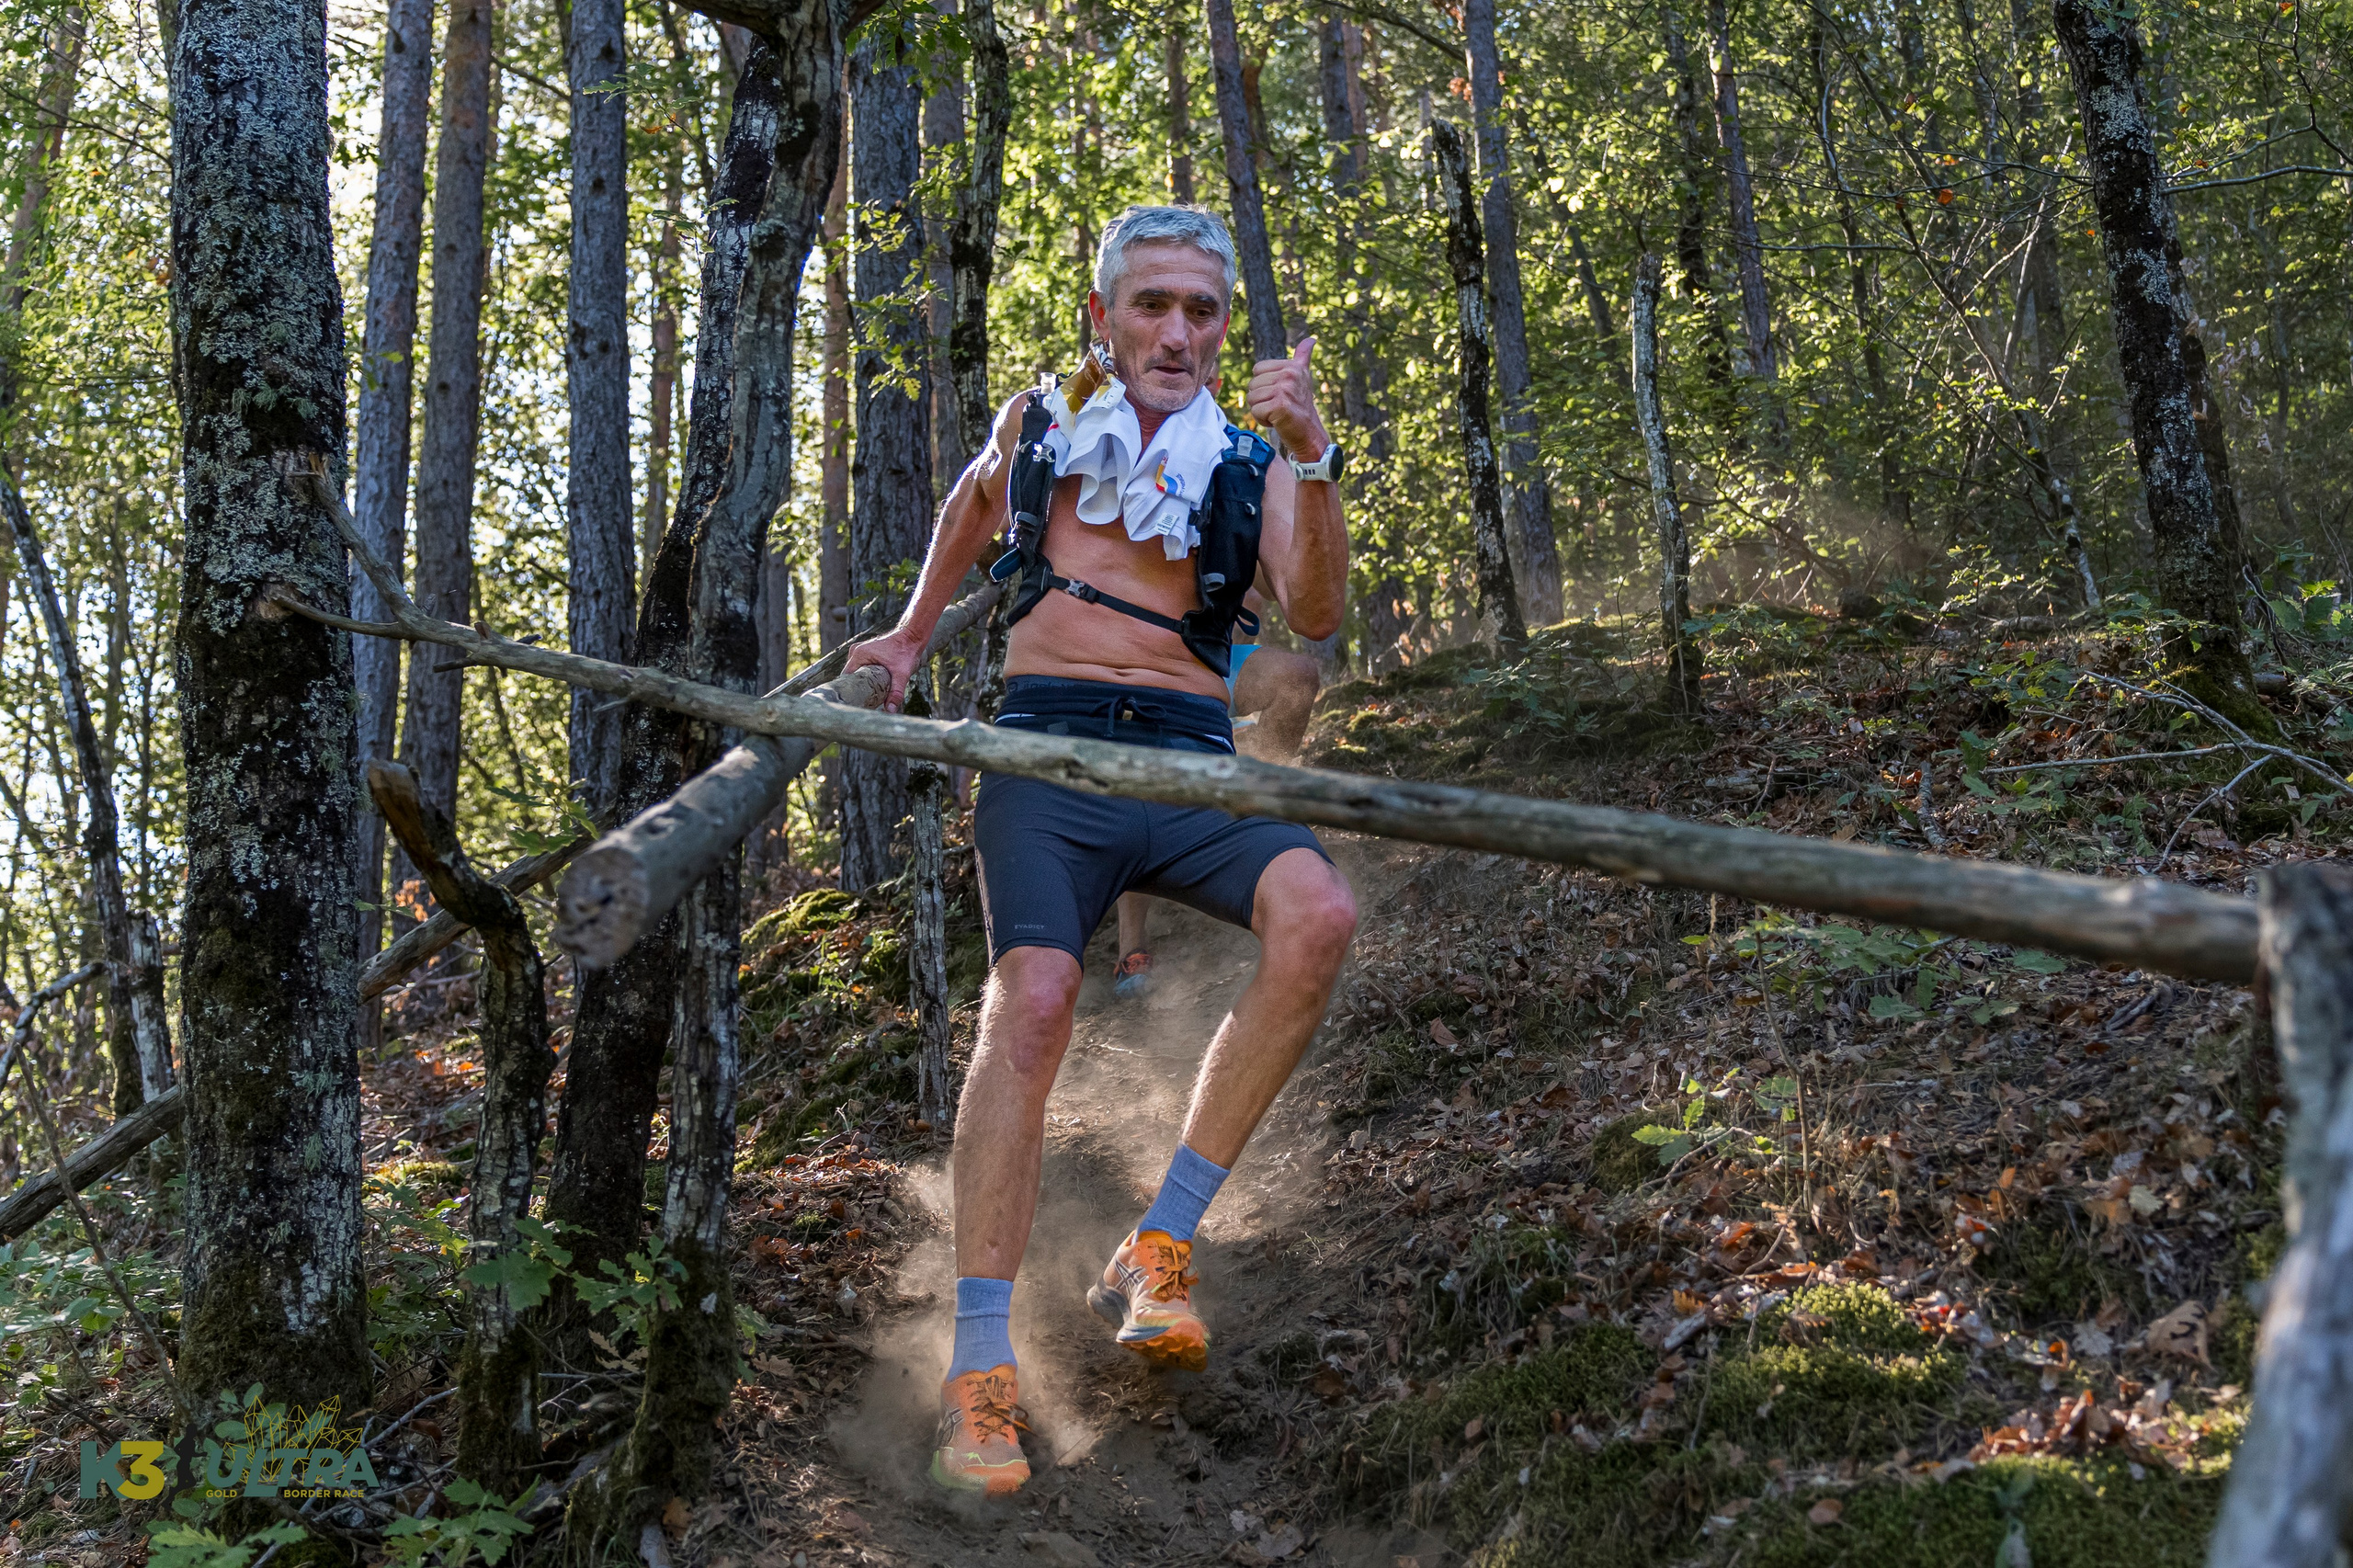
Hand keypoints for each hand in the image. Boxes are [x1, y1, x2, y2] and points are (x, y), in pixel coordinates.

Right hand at [840, 626, 926, 713]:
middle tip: (862, 704)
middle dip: (855, 689)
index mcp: (859, 655)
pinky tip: (870, 688)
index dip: (849, 692)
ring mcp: (860, 652)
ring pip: (855, 673)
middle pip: (850, 676)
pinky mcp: (865, 654)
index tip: (854, 704)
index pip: (846, 678)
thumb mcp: (902, 674)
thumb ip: (896, 692)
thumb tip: (890, 711)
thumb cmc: (907, 652)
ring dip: (860, 684)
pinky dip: (864, 678)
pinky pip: (860, 669)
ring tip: (865, 699)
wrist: (912, 638)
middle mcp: (856, 652)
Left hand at [1245, 337, 1328, 459]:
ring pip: (1252, 398)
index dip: (1263, 385)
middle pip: (1253, 384)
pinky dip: (1263, 420)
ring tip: (1278, 413)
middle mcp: (1290, 375)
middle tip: (1278, 406)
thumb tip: (1311, 339)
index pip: (1257, 370)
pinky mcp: (1280, 406)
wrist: (1309, 433)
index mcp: (1292, 366)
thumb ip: (1303, 357)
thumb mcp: (1302, 377)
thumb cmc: (1300, 406)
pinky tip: (1277, 421)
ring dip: (1261, 410)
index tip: (1279, 394)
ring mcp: (1285, 390)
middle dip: (1261, 399)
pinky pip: (1255, 411)